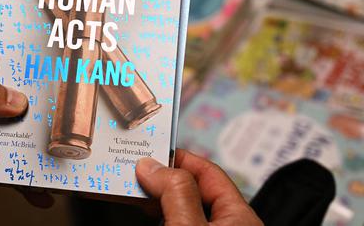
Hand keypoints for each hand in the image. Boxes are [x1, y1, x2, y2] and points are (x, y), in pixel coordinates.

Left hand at [0, 37, 51, 209]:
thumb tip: (17, 98)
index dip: (17, 42)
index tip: (45, 42)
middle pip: (17, 88)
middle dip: (40, 92)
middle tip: (67, 93)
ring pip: (20, 125)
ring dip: (38, 136)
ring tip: (62, 142)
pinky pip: (14, 160)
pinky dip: (27, 174)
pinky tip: (41, 189)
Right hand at [136, 150, 262, 225]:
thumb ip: (176, 193)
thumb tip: (152, 165)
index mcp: (240, 217)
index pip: (208, 172)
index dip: (178, 158)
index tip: (149, 154)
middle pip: (192, 189)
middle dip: (162, 178)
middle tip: (134, 171)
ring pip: (181, 208)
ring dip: (156, 198)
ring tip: (132, 190)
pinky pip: (174, 222)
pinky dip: (157, 215)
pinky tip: (142, 211)